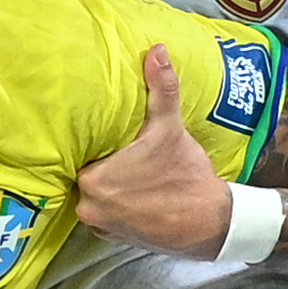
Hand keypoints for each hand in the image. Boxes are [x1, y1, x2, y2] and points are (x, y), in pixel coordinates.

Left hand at [76, 45, 240, 258]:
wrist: (211, 222)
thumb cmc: (186, 175)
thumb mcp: (170, 128)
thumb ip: (161, 89)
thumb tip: (157, 51)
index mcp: (92, 179)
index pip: (76, 153)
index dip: (88, 142)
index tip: (97, 133)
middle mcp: (88, 206)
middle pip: (82, 173)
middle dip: (97, 161)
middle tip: (113, 147)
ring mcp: (99, 225)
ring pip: (92, 195)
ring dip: (104, 183)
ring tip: (121, 167)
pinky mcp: (112, 237)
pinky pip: (104, 214)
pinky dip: (113, 203)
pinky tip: (129, 191)